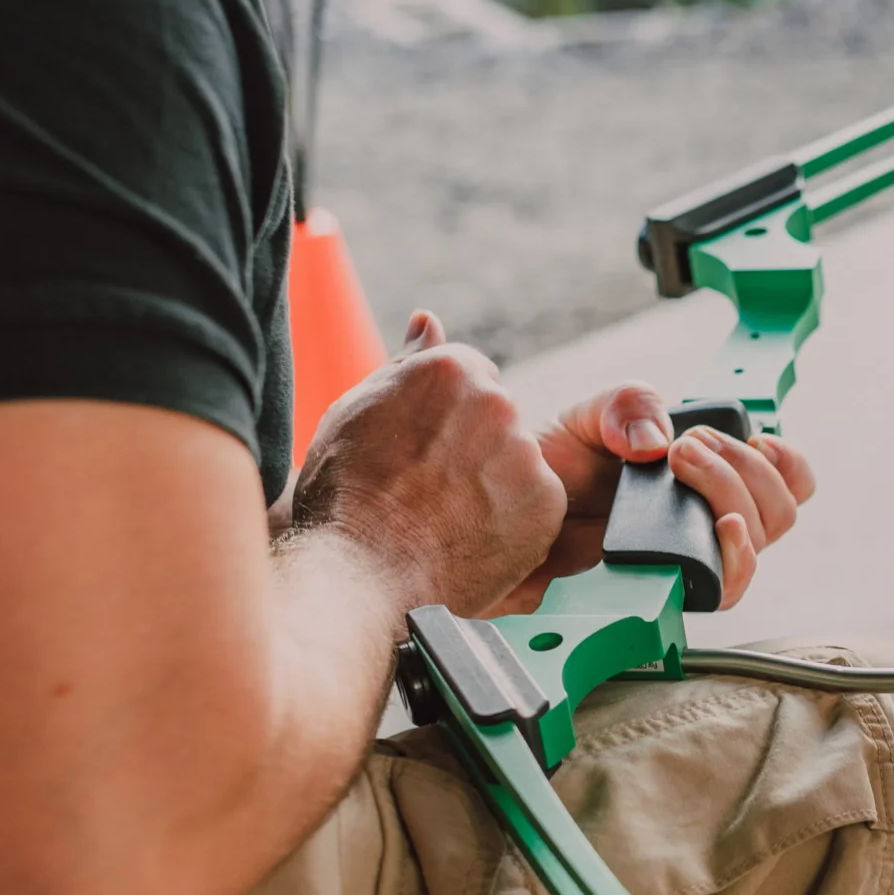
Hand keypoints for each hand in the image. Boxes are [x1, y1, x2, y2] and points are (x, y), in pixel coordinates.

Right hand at [287, 312, 566, 613]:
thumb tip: (430, 322)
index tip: (424, 451)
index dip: (446, 418)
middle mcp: (496, 402)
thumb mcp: (357, 410)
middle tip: (433, 490)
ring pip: (518, 463)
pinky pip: (537, 507)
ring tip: (447, 520)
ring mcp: (525, 452)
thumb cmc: (346, 493)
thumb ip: (406, 363)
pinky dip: (514, 524)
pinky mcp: (547, 502)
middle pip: (498, 418)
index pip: (472, 376)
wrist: (361, 572)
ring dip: (495, 485)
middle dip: (475, 447)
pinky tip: (471, 539)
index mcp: (449, 370)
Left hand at [489, 389, 817, 614]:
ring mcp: (686, 560)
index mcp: (702, 478)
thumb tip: (661, 444)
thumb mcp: (587, 416)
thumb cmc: (541, 473)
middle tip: (687, 449)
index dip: (788, 465)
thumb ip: (630, 406)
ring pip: (757, 548)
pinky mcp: (664, 592)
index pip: (785, 481)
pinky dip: (734, 557)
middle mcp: (702, 522)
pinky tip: (716, 528)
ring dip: (735, 499)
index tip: (760, 440)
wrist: (493, 517)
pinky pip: (722, 590)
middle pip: (779, 514)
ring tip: (681, 468)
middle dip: (746, 471)